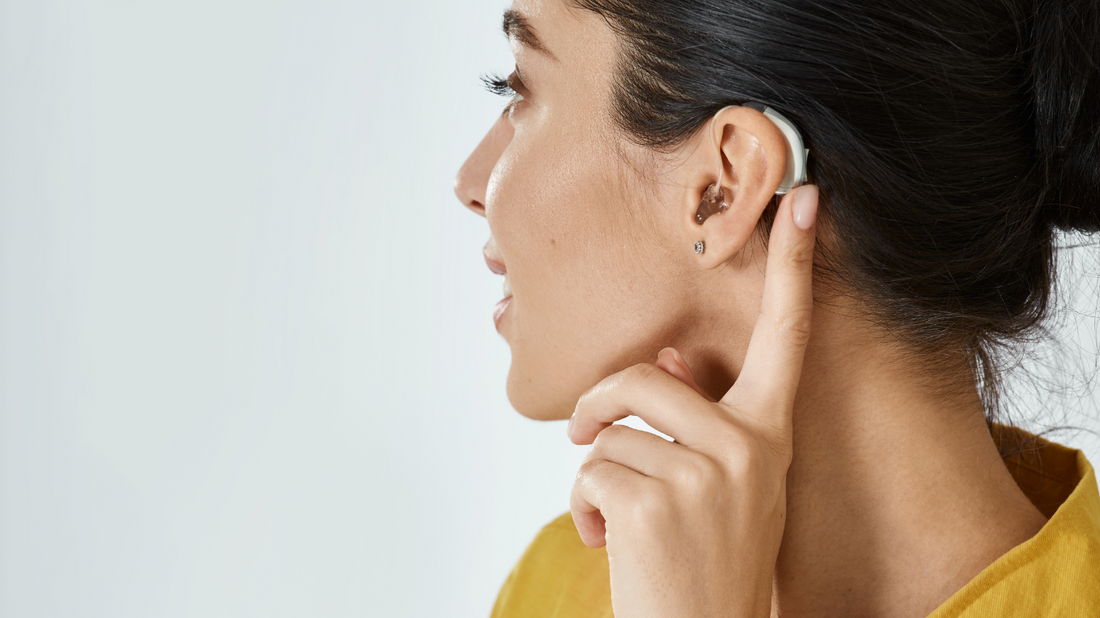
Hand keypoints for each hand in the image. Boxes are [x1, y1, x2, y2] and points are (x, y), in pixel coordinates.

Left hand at [567, 185, 818, 617]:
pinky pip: (590, 471)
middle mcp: (751, 445)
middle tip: (583, 437)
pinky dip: (582, 509)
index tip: (802, 197)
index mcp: (770, 432)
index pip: (785, 336)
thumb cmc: (705, 557)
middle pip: (645, 376)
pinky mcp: (657, 500)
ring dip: (596, 474)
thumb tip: (664, 359)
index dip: (792, 266)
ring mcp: (708, 473)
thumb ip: (698, 420)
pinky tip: (609, 544)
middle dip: (599, 406)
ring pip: (612, 430)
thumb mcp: (723, 485)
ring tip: (620, 519)